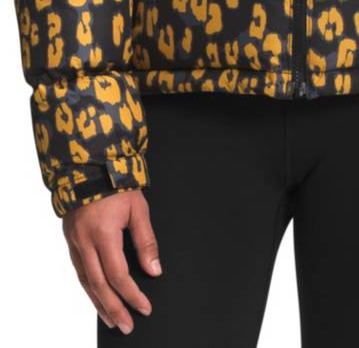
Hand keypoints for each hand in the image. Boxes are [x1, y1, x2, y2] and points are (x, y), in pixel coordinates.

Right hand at [62, 188, 161, 334]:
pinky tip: (97, 296)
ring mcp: (75, 241)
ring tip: (112, 320)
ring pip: (85, 281)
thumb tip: (154, 270)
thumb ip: (146, 241)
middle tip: (126, 326)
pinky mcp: (70, 239)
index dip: (132, 295)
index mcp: (104, 233)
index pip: (118, 275)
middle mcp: (85, 241)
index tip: (144, 307)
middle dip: (114, 308)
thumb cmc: (117, 184)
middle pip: (99, 285)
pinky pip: (79, 270)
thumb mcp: (138, 208)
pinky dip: (89, 287)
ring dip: (99, 303)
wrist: (89, 166)